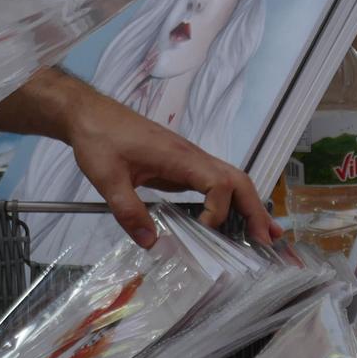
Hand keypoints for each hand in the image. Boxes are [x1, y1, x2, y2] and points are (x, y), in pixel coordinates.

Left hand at [62, 95, 279, 248]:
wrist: (89, 114)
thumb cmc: (99, 139)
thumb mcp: (107, 178)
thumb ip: (128, 211)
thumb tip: (152, 244)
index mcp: (179, 156)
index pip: (219, 183)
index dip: (218, 211)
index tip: (202, 232)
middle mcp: (192, 156)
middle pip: (237, 179)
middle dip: (254, 210)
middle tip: (267, 242)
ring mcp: (189, 159)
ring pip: (230, 180)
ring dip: (248, 206)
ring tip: (263, 236)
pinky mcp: (181, 164)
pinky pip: (214, 183)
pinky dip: (229, 202)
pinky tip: (230, 221)